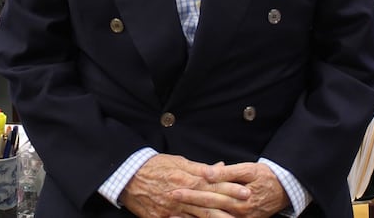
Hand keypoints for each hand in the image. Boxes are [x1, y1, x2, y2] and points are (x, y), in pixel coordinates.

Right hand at [119, 154, 252, 217]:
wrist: (127, 177)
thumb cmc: (154, 166)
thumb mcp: (178, 162)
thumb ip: (200, 168)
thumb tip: (220, 168)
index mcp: (185, 179)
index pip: (213, 185)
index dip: (231, 189)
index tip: (246, 191)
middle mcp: (180, 196)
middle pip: (209, 203)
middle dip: (229, 206)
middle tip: (247, 207)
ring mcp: (171, 210)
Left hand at [179, 161, 288, 217]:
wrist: (284, 189)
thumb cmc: (265, 176)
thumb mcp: (248, 169)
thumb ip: (227, 172)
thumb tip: (207, 173)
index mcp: (238, 199)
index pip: (210, 196)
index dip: (191, 193)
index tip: (175, 190)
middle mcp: (238, 214)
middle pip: (208, 211)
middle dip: (187, 206)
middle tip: (169, 201)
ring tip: (173, 217)